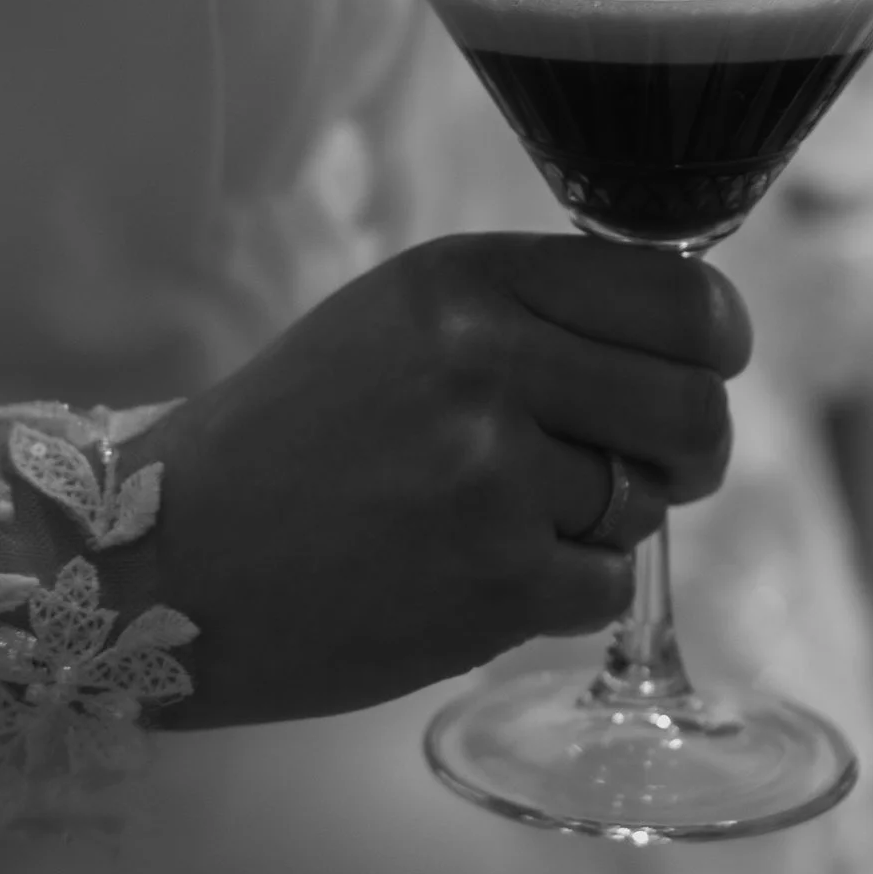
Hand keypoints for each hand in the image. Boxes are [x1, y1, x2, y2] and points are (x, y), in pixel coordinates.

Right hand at [131, 234, 749, 730]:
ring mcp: (493, 475)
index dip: (711, 344)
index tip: (700, 368)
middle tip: (633, 468)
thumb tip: (688, 338)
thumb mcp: (396, 325)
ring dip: (598, 525)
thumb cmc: (285, 442)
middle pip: (693, 407)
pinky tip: (473, 576)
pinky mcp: (495, 580)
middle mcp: (485, 361)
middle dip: (686, 450)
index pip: (678, 297)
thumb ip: (527, 315)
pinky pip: (605, 586)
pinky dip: (560, 593)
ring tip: (497, 522)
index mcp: (462, 280)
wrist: (161, 556)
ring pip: (647, 505)